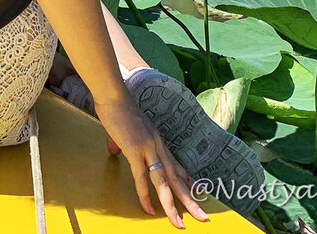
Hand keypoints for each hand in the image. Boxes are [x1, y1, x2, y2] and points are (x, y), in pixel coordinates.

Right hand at [92, 91, 209, 227]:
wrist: (113, 95)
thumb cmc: (117, 109)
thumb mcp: (126, 130)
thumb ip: (123, 143)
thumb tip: (115, 151)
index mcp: (157, 141)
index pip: (177, 165)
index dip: (188, 180)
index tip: (199, 192)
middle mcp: (158, 146)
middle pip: (177, 178)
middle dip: (190, 200)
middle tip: (203, 218)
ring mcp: (148, 149)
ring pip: (164, 183)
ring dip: (173, 206)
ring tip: (180, 224)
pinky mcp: (135, 151)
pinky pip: (142, 178)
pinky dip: (145, 196)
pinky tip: (150, 209)